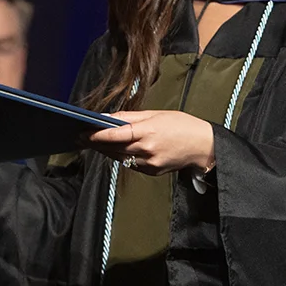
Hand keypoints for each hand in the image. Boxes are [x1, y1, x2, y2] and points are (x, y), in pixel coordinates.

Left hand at [84, 110, 213, 175]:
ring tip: (95, 142)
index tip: (83, 133)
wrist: (203, 146)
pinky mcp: (151, 171)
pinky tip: (117, 150)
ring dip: (106, 150)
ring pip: (119, 157)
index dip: (97, 135)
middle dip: (97, 143)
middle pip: (113, 148)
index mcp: (148, 132)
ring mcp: (148, 163)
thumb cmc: (182, 125)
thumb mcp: (156, 114)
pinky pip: (130, 164)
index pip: (115, 135)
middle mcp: (146, 150)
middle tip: (83, 137)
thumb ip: (130, 117)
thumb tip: (108, 117)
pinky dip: (122, 156)